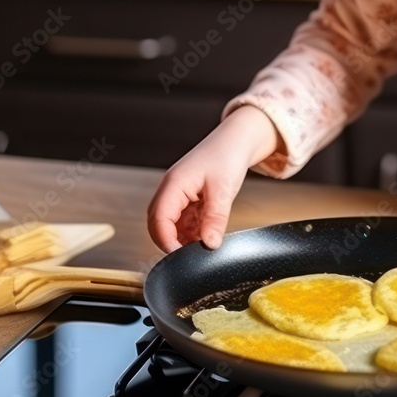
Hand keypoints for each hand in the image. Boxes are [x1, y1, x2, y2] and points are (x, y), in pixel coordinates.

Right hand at [147, 105, 281, 253]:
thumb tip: (209, 245)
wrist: (237, 139)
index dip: (166, 242)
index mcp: (173, 184)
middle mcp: (171, 190)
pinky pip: (183, 220)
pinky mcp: (188, 198)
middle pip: (159, 224)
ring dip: (183, 237)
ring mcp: (178, 194)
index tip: (181, 257)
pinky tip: (206, 232)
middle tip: (192, 255)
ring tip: (203, 242)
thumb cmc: (227, 154)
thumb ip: (215, 219)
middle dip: (172, 242)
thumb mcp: (223, 189)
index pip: (158, 220)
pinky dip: (192, 230)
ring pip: (171, 224)